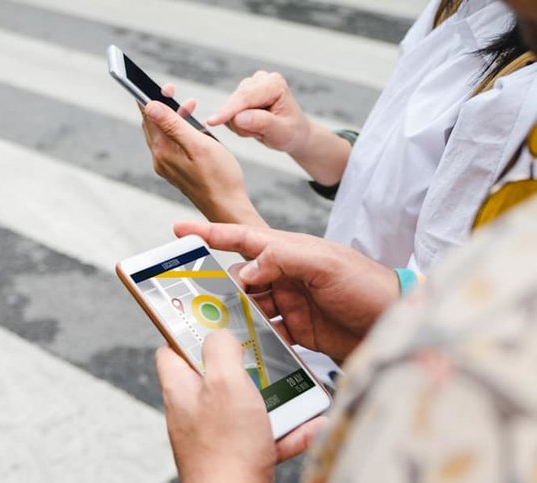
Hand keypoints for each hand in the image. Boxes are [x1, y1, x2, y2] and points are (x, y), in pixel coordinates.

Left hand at [140, 91, 265, 226]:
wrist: (227, 206)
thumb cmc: (219, 177)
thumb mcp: (198, 145)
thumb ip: (173, 124)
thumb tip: (150, 106)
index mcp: (162, 152)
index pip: (148, 118)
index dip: (151, 97)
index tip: (163, 85)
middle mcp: (160, 160)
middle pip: (153, 125)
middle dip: (162, 105)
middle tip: (174, 90)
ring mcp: (168, 166)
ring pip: (163, 134)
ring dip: (173, 116)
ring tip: (190, 105)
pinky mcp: (177, 170)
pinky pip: (171, 144)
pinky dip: (179, 130)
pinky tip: (193, 127)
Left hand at [157, 332, 327, 482]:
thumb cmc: (225, 447)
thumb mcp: (224, 382)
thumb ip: (220, 350)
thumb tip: (218, 333)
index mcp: (181, 387)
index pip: (172, 347)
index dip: (191, 329)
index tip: (214, 317)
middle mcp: (194, 410)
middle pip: (217, 373)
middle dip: (246, 365)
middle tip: (266, 356)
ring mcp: (215, 434)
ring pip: (247, 403)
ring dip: (275, 398)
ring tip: (297, 391)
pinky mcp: (238, 454)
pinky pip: (266, 434)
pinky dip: (288, 430)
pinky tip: (311, 424)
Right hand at [175, 223, 399, 361]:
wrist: (399, 326)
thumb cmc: (369, 286)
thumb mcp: (326, 264)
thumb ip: (283, 259)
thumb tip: (243, 272)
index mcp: (290, 252)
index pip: (243, 239)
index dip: (211, 233)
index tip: (180, 230)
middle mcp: (286, 276)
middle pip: (240, 278)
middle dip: (218, 286)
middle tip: (195, 298)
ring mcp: (291, 304)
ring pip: (249, 307)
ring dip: (235, 316)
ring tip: (217, 326)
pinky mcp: (298, 331)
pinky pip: (266, 332)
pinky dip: (254, 338)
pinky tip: (244, 345)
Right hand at [206, 72, 349, 185]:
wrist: (294, 134)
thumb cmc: (291, 132)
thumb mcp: (281, 132)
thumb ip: (261, 123)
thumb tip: (239, 117)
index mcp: (273, 84)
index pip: (245, 97)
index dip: (228, 110)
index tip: (212, 122)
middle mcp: (260, 80)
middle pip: (235, 102)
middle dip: (242, 124)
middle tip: (260, 134)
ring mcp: (249, 86)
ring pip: (229, 110)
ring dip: (241, 126)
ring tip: (259, 130)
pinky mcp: (241, 95)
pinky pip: (228, 114)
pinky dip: (237, 125)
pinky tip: (252, 127)